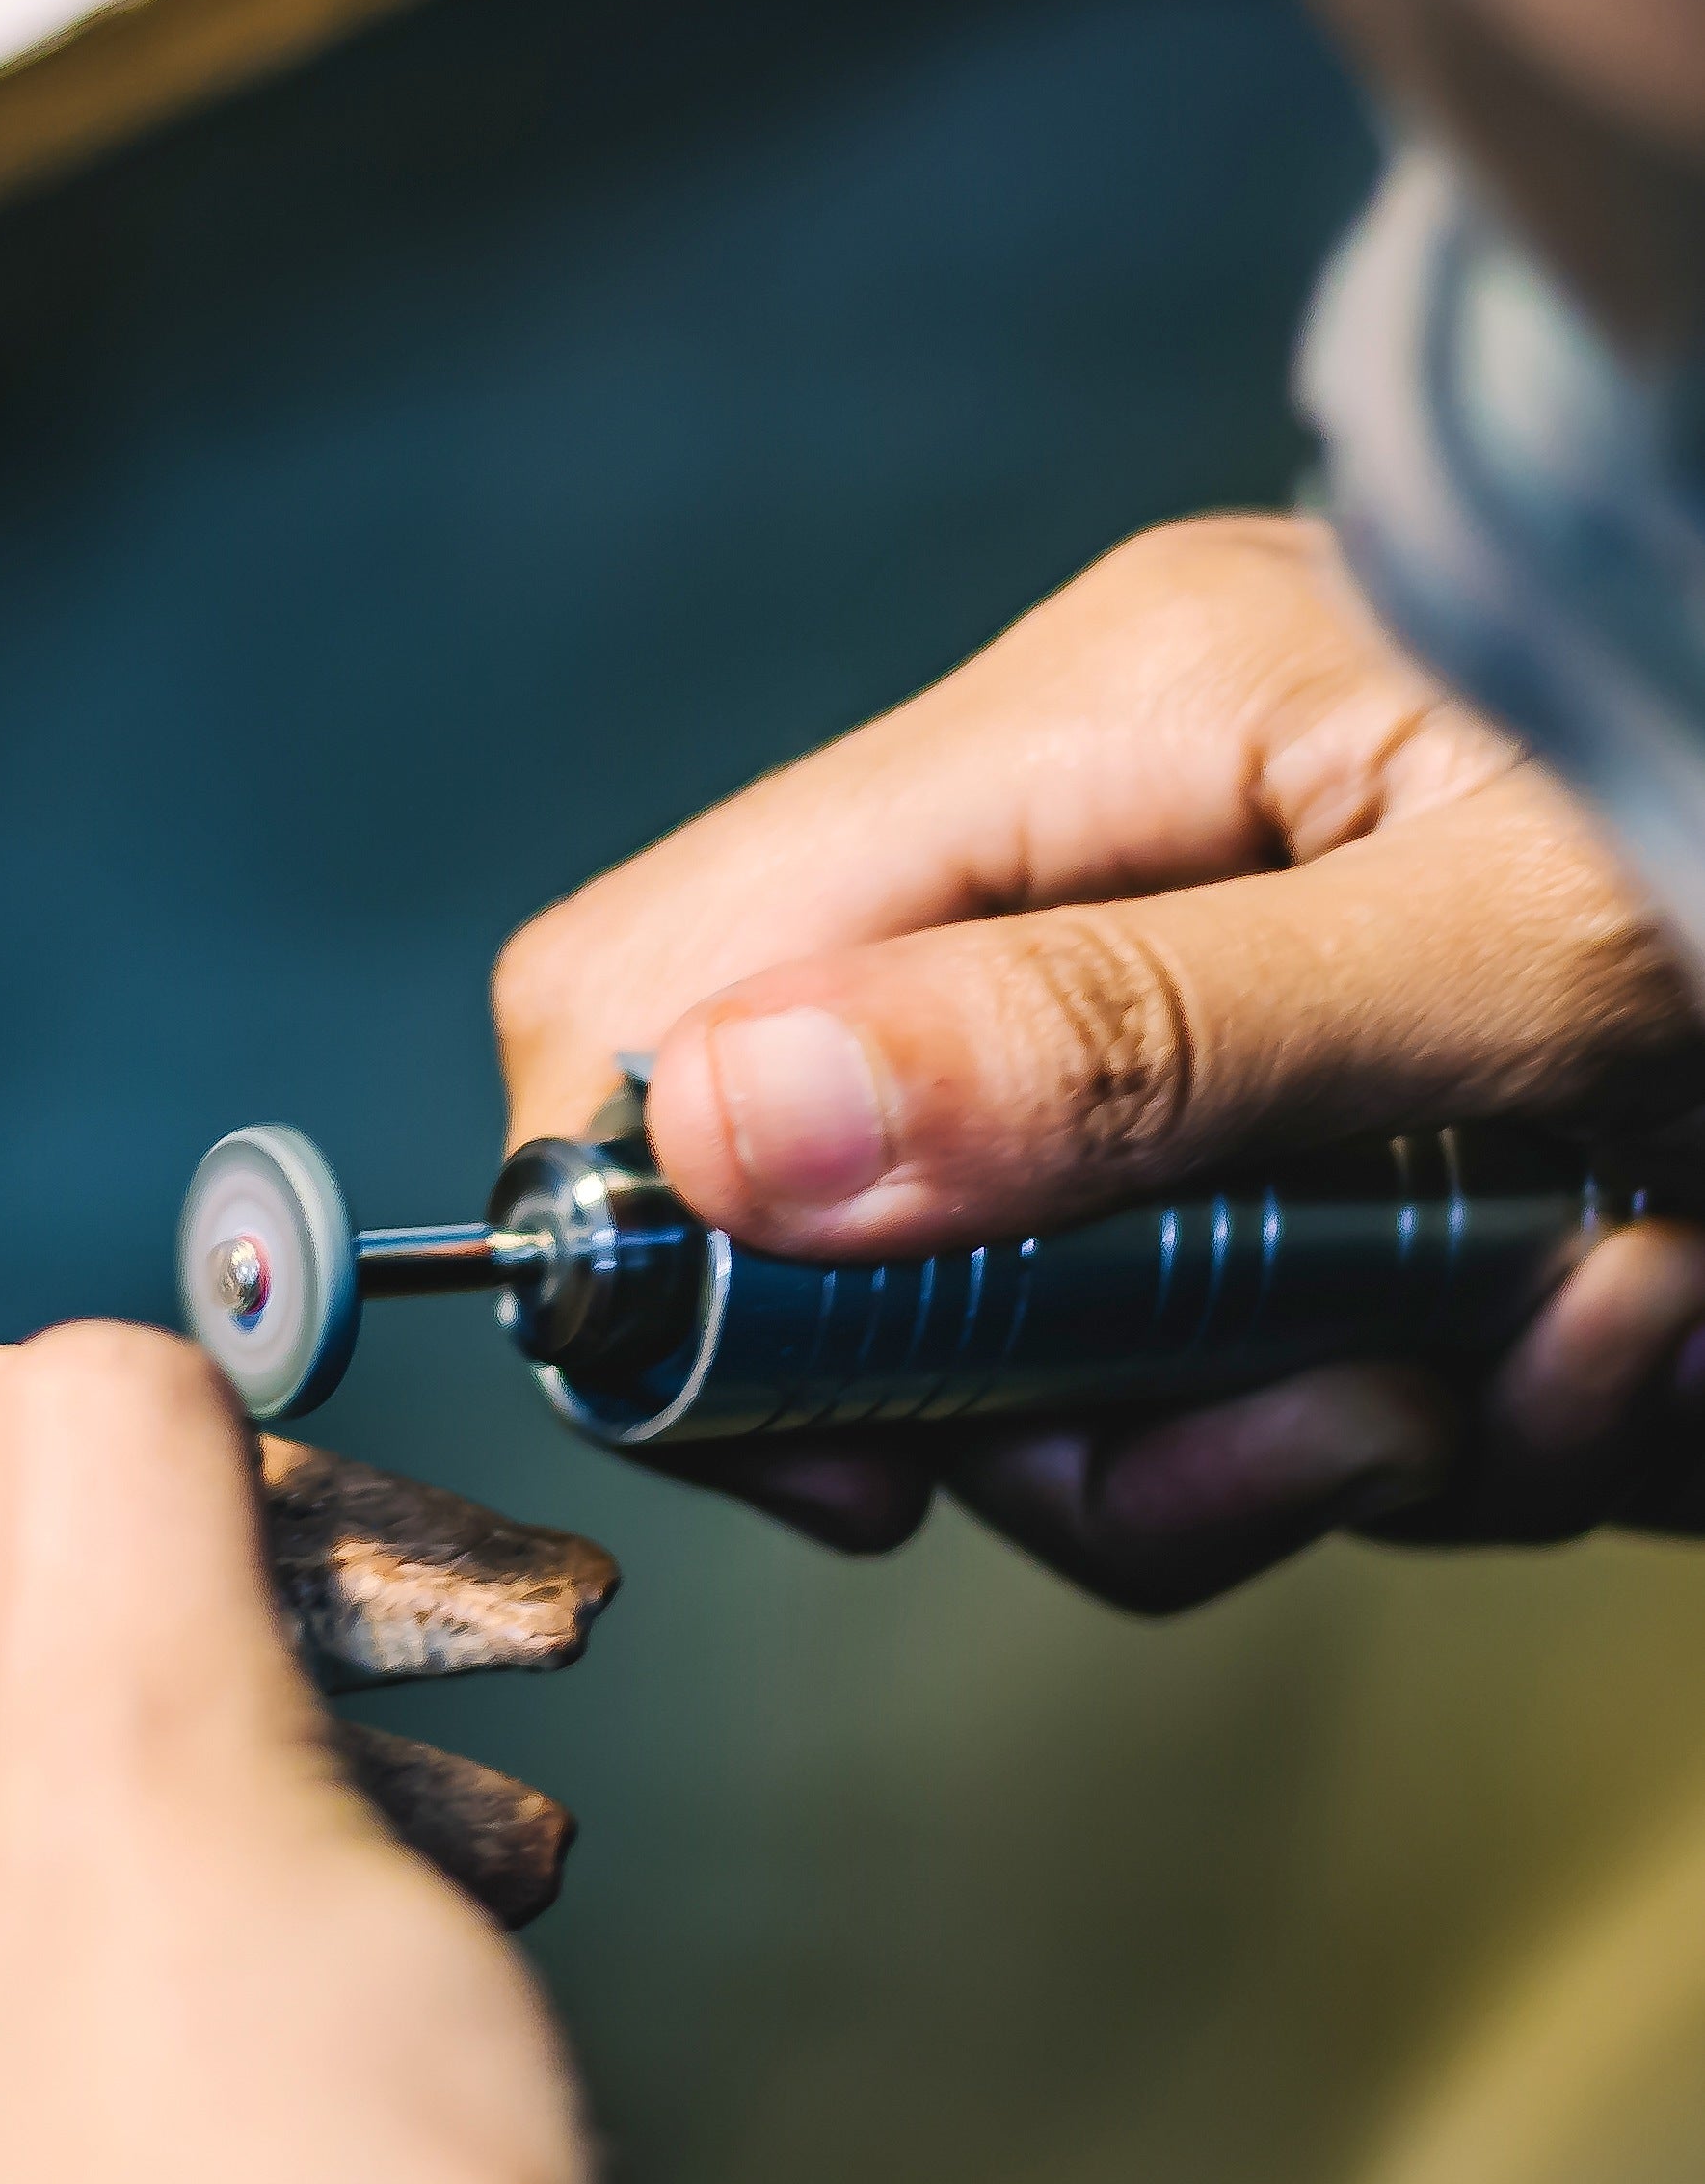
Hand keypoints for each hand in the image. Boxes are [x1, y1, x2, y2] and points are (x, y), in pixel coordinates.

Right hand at [495, 514, 1704, 1607]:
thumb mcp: (1511, 972)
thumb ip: (1112, 1047)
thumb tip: (715, 1137)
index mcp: (1081, 731)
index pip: (636, 983)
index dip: (659, 1243)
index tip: (859, 1453)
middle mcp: (1076, 861)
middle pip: (798, 1200)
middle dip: (1007, 1407)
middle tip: (1285, 1438)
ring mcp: (1157, 1009)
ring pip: (988, 1332)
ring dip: (1212, 1449)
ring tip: (1494, 1399)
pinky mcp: (1250, 1134)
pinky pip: (1164, 1360)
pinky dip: (1332, 1435)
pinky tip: (1547, 1368)